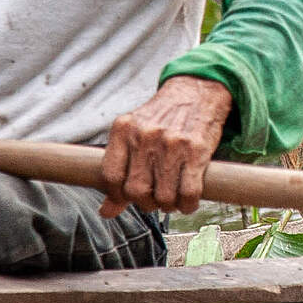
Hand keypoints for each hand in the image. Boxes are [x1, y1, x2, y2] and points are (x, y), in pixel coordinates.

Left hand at [99, 76, 232, 217]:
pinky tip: (188, 201)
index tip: (128, 197)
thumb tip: (106, 211)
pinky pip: (189, 193)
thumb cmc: (162, 118)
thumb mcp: (134, 134)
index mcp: (123, 129)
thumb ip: (119, 171)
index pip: (111, 176)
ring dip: (168, 206)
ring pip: (164, 197)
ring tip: (172, 199)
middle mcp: (145, 136)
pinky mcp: (196, 151)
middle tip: (154, 199)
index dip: (117, 195)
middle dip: (146, 203)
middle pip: (136, 191)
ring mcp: (171, 144)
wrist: (197, 91)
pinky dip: (188, 205)